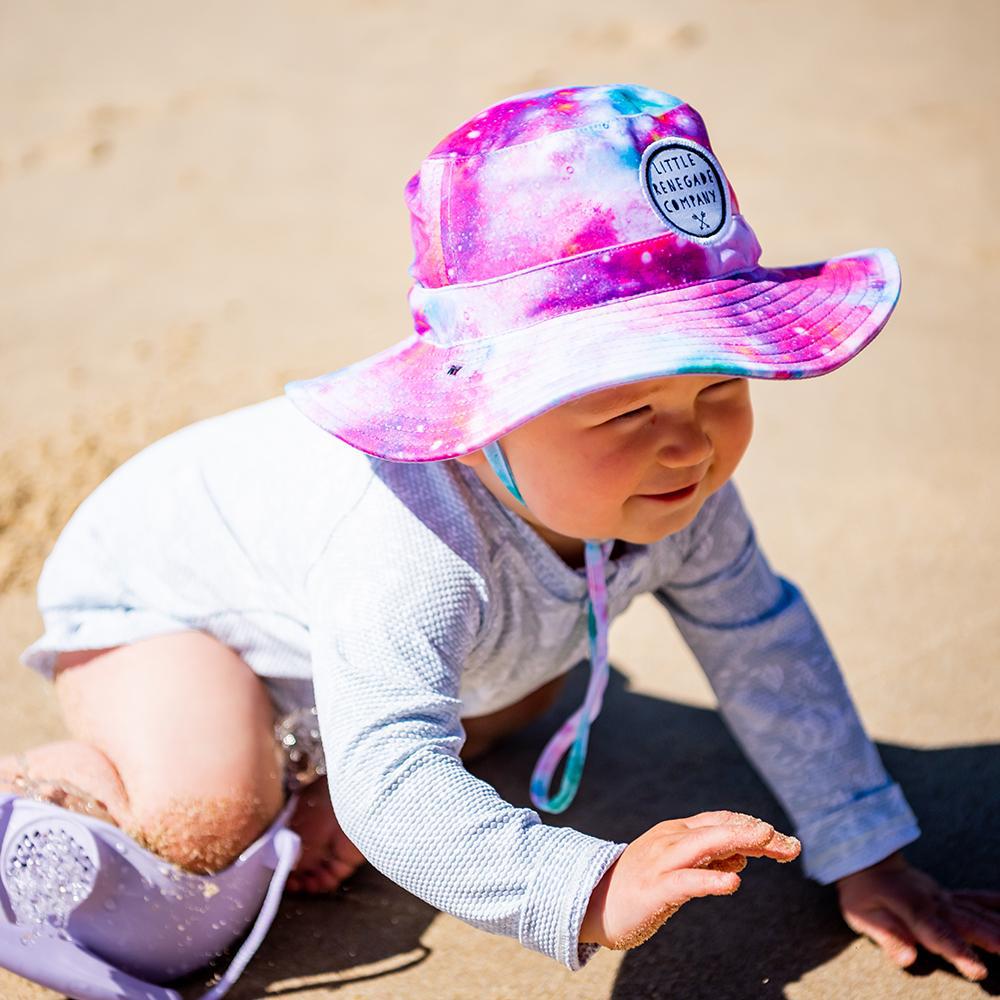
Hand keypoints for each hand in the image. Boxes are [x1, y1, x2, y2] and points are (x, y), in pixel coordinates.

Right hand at [580, 810, 800, 949]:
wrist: (593, 902)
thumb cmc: (640, 886)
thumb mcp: (678, 867)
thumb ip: (708, 859)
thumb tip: (742, 856)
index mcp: (678, 833)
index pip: (722, 822)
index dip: (754, 828)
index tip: (787, 843)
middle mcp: (671, 839)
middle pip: (719, 827)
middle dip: (756, 832)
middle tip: (790, 844)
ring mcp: (661, 861)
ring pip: (704, 844)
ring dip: (738, 839)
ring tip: (768, 841)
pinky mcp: (654, 889)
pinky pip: (686, 881)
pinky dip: (710, 879)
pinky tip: (732, 882)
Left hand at [837, 852, 999, 980]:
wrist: (866, 859)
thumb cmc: (863, 892)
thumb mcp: (862, 915)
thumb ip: (887, 936)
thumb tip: (907, 958)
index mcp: (911, 908)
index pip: (937, 933)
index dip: (957, 951)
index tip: (978, 969)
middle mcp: (932, 902)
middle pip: (965, 922)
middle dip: (990, 939)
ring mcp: (942, 897)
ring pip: (975, 912)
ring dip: (997, 925)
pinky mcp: (946, 896)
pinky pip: (974, 899)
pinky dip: (993, 904)